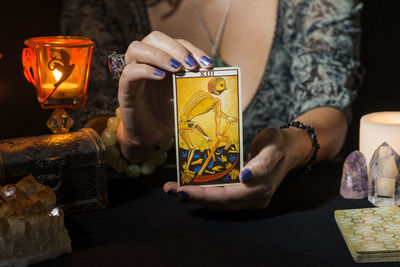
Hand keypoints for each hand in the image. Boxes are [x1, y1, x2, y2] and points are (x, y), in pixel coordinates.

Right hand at [117, 31, 213, 159]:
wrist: (151, 136)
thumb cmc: (169, 113)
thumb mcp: (186, 96)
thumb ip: (195, 83)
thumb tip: (216, 74)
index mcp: (162, 60)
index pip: (176, 43)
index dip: (192, 49)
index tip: (208, 64)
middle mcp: (146, 62)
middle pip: (154, 38)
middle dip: (175, 47)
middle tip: (191, 64)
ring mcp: (134, 74)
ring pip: (136, 48)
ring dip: (159, 54)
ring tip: (177, 68)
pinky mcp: (125, 89)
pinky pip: (129, 72)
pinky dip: (145, 70)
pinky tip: (160, 77)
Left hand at [164, 128, 291, 209]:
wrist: (290, 148)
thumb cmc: (279, 143)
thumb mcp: (273, 147)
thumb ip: (262, 163)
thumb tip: (245, 178)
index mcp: (259, 189)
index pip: (226, 197)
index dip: (203, 195)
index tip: (182, 190)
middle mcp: (254, 199)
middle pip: (218, 203)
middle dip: (193, 197)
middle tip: (169, 189)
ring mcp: (250, 199)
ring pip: (218, 203)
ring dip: (195, 197)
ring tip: (173, 189)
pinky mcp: (245, 195)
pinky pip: (222, 198)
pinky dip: (204, 194)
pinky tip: (189, 190)